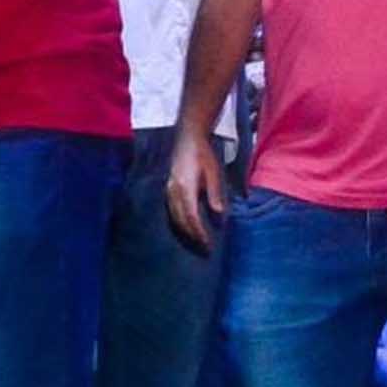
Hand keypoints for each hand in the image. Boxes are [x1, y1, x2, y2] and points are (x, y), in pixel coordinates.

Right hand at [164, 125, 227, 252]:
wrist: (187, 139)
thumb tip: (218, 214)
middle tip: (204, 248)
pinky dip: (179, 222)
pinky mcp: (168, 188)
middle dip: (192, 235)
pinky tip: (187, 226)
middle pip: (181, 220)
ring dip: (185, 231)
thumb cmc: (203, 155)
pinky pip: (171, 211)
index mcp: (185, 188)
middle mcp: (173, 191)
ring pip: (174, 217)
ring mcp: (168, 190)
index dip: (199, 232)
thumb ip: (214, 193)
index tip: (208, 244)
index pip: (191, 217)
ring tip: (196, 240)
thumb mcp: (213, 173)